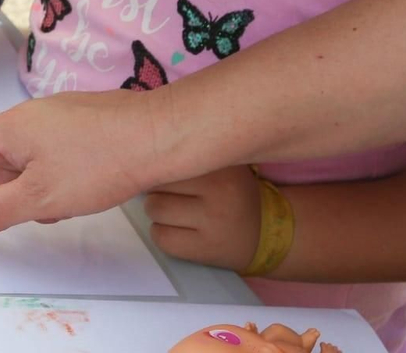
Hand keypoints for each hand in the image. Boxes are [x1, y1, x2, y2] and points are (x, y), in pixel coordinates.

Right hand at [0, 88, 169, 234]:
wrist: (162, 133)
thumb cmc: (99, 162)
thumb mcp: (41, 197)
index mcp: (7, 133)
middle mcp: (25, 118)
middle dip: (13, 191)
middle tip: (46, 208)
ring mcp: (54, 117)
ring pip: (30, 161)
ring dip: (41, 186)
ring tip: (77, 197)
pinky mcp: (80, 121)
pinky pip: (53, 152)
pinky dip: (62, 174)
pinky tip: (90, 183)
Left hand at [145, 166, 262, 271]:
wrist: (268, 233)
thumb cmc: (233, 193)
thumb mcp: (222, 164)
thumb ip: (187, 155)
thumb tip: (137, 156)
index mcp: (222, 165)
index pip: (167, 159)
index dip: (159, 166)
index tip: (164, 170)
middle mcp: (221, 191)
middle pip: (156, 183)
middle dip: (156, 188)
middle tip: (173, 193)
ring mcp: (214, 222)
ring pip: (154, 209)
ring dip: (156, 211)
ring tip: (175, 211)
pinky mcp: (206, 249)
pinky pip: (161, 237)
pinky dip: (161, 233)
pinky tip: (177, 230)